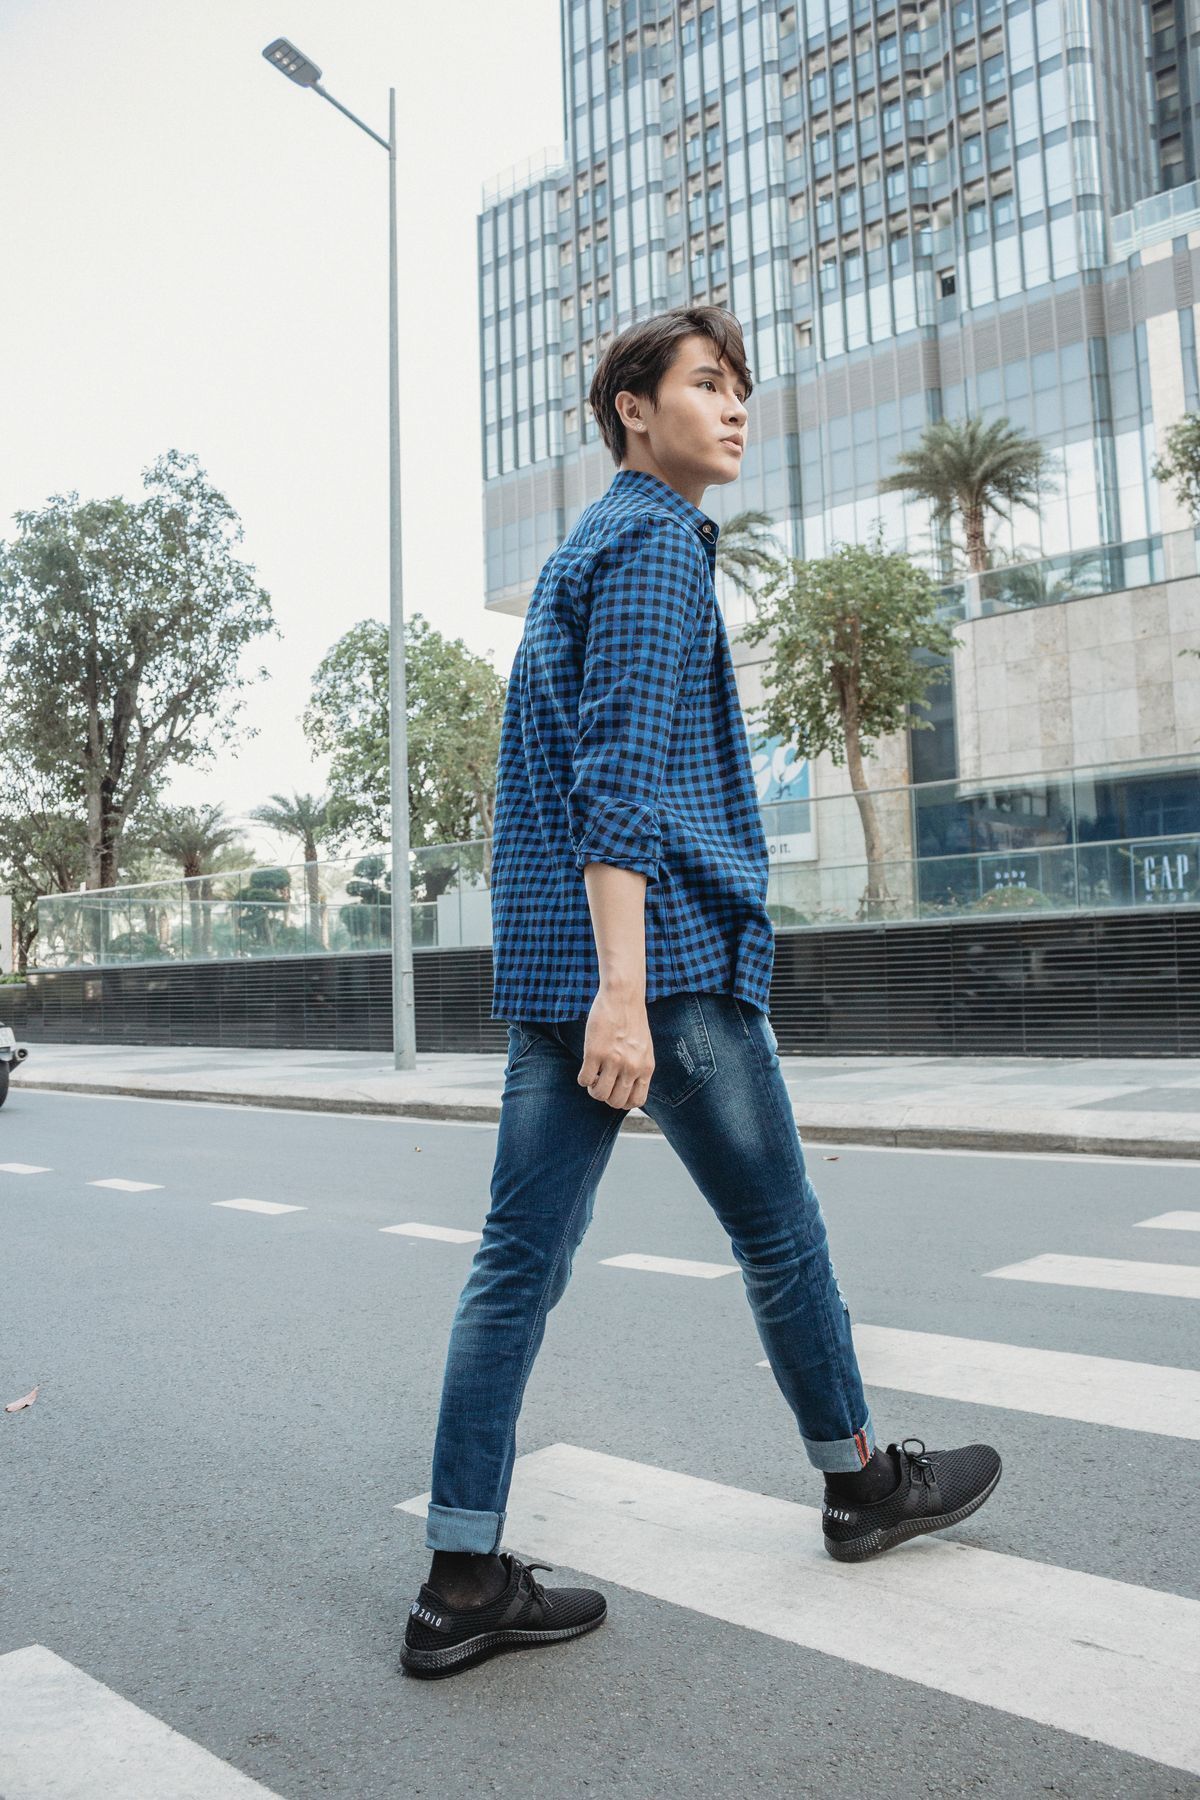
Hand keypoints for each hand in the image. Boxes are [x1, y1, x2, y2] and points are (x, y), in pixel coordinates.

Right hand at [578, 989, 653, 1110]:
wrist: (623, 997)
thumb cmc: (632, 1021)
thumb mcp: (644, 1048)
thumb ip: (638, 1069)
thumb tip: (626, 1090)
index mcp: (646, 1068)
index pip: (636, 1101)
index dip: (623, 1101)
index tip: (615, 1091)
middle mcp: (631, 1067)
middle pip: (616, 1102)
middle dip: (606, 1096)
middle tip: (601, 1083)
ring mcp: (613, 1060)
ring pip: (599, 1094)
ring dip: (593, 1089)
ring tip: (593, 1076)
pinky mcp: (595, 1052)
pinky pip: (585, 1080)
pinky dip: (583, 1079)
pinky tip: (586, 1067)